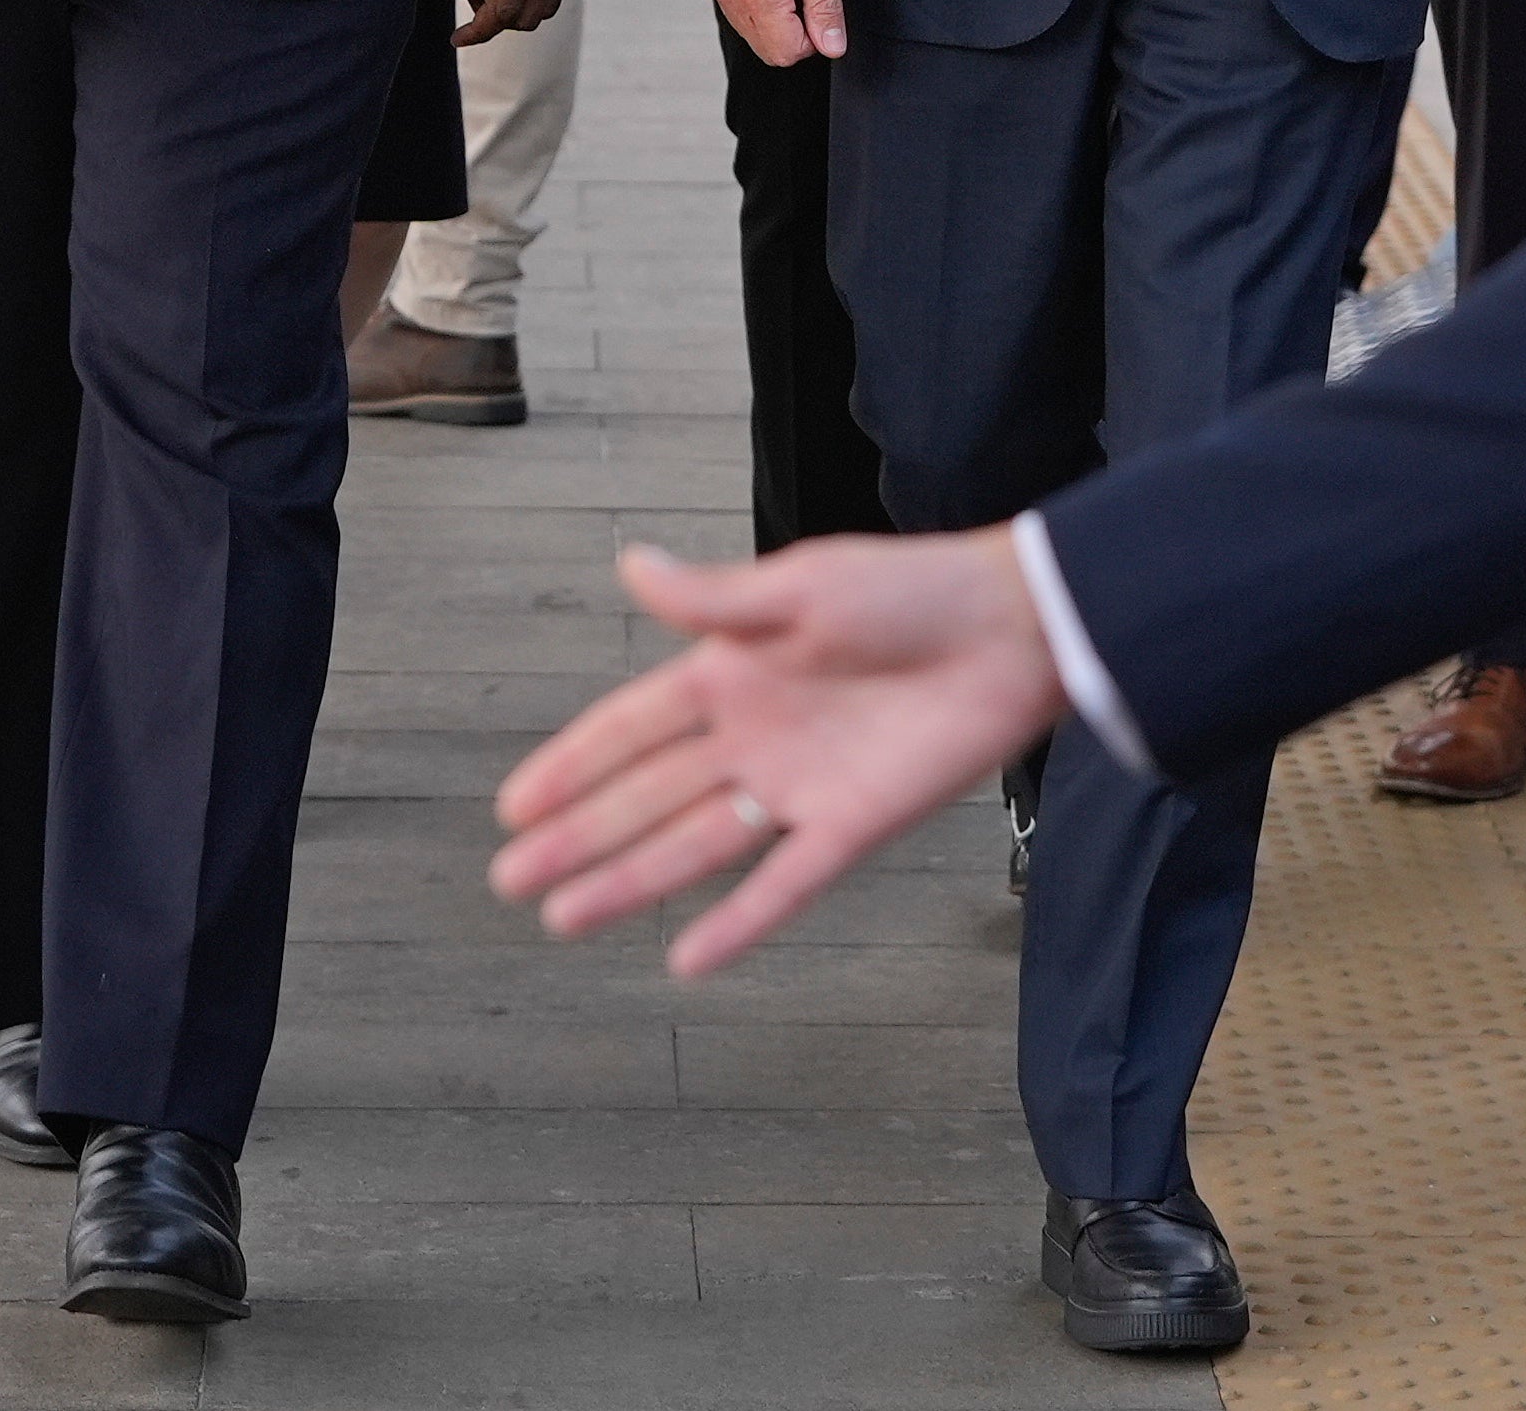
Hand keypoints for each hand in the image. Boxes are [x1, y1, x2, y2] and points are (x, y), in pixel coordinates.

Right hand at [493, 530, 1067, 977]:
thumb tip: (628, 566)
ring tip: (563, 918)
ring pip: (695, 846)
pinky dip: (738, 922)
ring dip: (630, 882)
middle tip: (511, 880)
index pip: (629, 728)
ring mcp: (799, 787)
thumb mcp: (803, 585)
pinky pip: (784, 883)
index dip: (571, 765)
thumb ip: (713, 599)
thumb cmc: (911, 590)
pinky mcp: (853, 825)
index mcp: (731, 672)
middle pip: (646, 796)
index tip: (510, 807)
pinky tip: (686, 959)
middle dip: (578, 837)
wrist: (1015, 628)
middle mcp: (753, 737)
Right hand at [707, 0, 845, 65]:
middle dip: (797, 32)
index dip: (814, 36)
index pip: (788, 51)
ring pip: (755, 35)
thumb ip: (825, 3)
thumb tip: (832, 45)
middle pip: (770, 50)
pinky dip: (763, 6)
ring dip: (779, 19)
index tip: (820, 2)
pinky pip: (742, 14)